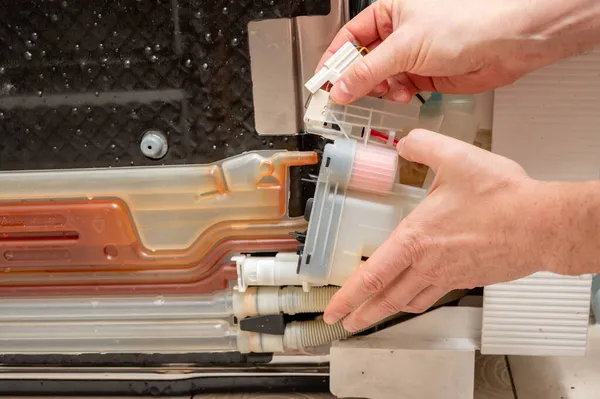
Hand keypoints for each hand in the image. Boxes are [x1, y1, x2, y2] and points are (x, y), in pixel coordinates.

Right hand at [317, 0, 599, 103]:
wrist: (507, 42)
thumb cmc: (467, 23)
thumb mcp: (405, 46)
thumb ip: (367, 71)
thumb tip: (340, 89)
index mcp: (388, 13)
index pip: (349, 38)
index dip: (333, 61)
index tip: (321, 84)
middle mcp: (398, 34)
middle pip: (362, 61)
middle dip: (355, 80)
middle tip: (344, 98)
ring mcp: (411, 56)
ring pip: (379, 79)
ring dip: (378, 90)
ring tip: (385, 93)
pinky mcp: (424, 76)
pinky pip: (398, 89)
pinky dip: (396, 95)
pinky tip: (402, 95)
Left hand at [323, 130, 555, 331]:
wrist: (543, 224)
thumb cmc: (503, 198)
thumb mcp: (455, 158)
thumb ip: (423, 146)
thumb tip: (404, 142)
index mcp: (416, 239)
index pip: (372, 276)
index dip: (348, 295)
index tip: (332, 309)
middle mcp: (428, 264)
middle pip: (386, 298)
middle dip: (361, 313)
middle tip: (344, 323)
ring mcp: (449, 275)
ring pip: (410, 301)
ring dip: (387, 311)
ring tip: (374, 316)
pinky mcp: (469, 277)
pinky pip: (435, 294)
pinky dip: (417, 300)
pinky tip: (417, 296)